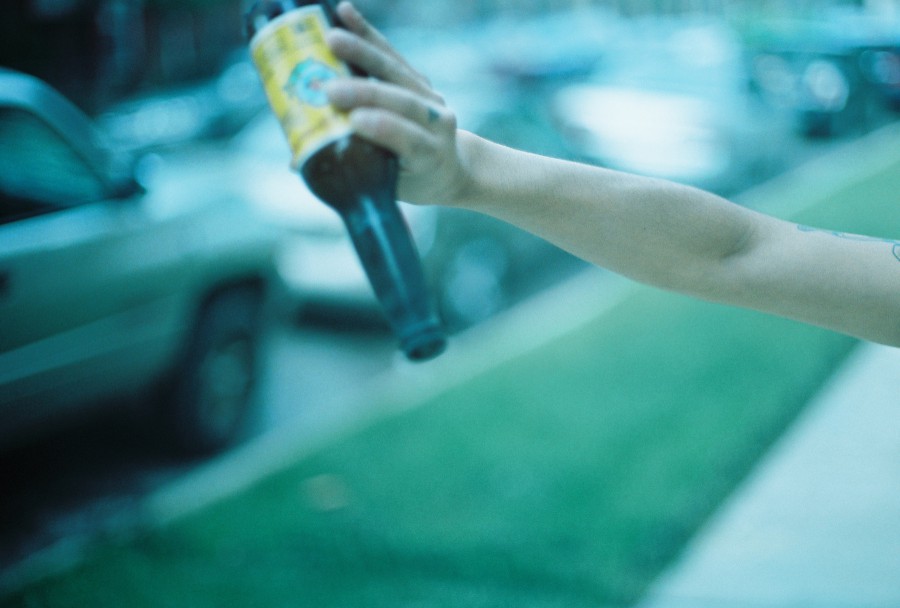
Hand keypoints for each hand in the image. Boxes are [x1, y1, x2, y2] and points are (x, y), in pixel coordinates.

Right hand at [325, 1, 468, 205]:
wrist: (448, 168)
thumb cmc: (410, 182)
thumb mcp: (387, 186)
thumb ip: (348, 172)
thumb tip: (296, 160)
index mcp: (432, 157)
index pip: (411, 140)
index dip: (386, 129)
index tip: (355, 122)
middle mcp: (438, 124)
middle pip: (403, 101)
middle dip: (366, 92)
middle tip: (329, 89)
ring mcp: (431, 98)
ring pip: (397, 72)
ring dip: (362, 53)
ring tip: (330, 38)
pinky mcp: (419, 80)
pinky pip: (392, 55)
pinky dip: (368, 34)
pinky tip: (344, 13)